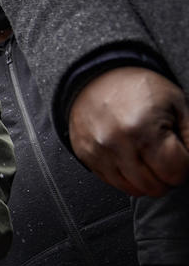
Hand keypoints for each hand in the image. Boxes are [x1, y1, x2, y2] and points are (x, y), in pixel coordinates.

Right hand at [69, 67, 188, 195]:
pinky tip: (130, 158)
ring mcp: (98, 151)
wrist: (97, 75)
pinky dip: (126, 176)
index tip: (179, 152)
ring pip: (134, 189)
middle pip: (155, 186)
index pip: (176, 172)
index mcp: (142, 128)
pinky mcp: (86, 155)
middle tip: (165, 158)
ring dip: (147, 180)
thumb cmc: (137, 87)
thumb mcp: (177, 104)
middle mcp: (116, 143)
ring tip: (148, 158)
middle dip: (166, 175)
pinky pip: (113, 182)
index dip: (184, 164)